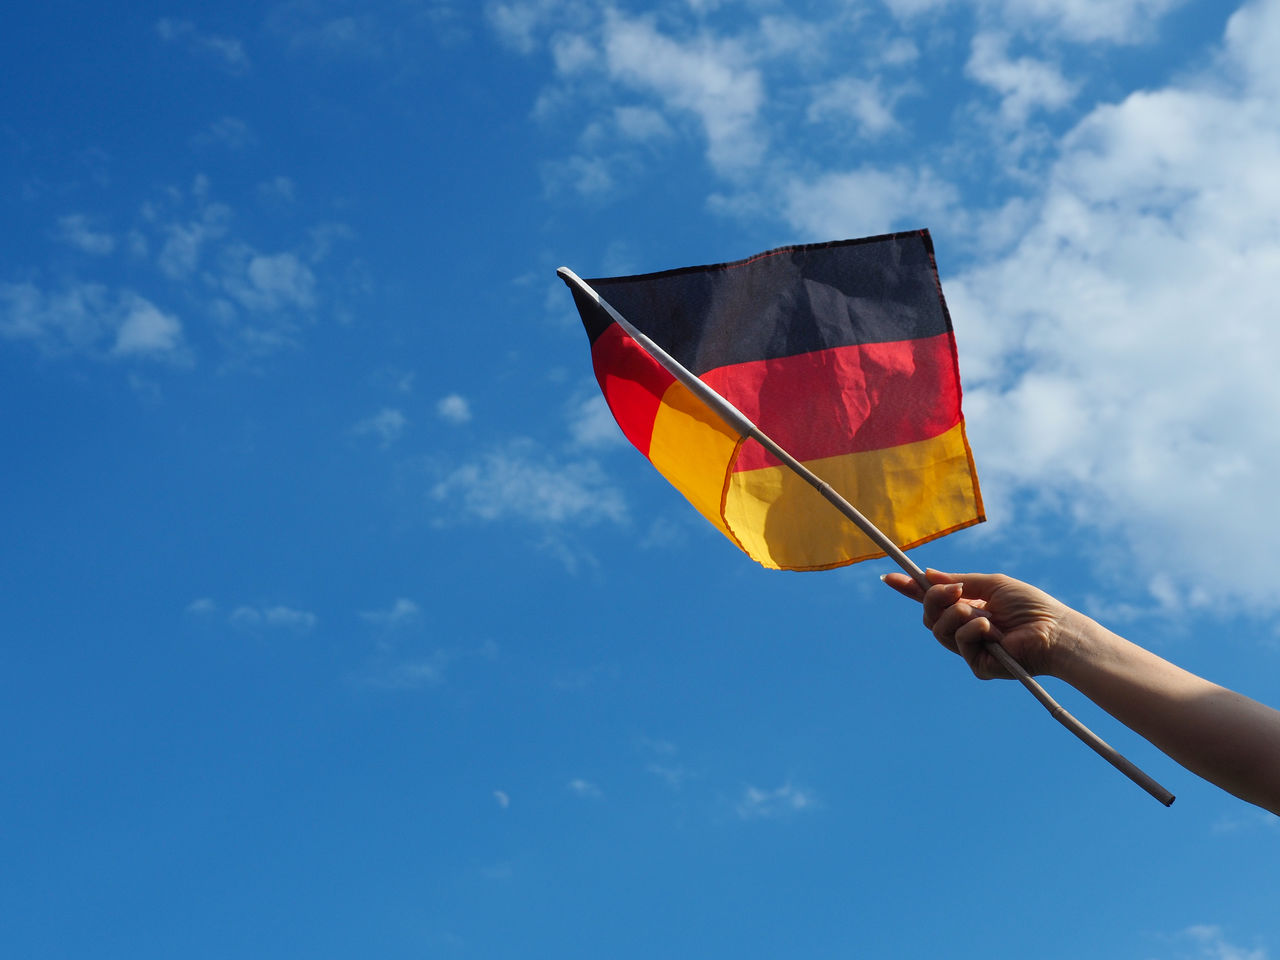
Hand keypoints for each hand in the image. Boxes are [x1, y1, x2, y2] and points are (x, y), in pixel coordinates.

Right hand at [881, 569, 1079, 679]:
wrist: (1056, 631)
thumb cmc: (1031, 606)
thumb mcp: (991, 585)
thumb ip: (959, 581)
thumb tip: (928, 575)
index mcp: (968, 608)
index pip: (933, 601)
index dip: (911, 590)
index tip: (889, 578)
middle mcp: (965, 629)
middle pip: (929, 616)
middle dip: (934, 599)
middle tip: (954, 591)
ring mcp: (971, 649)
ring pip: (938, 631)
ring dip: (955, 615)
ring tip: (979, 612)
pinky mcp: (978, 665)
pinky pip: (960, 644)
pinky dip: (972, 631)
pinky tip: (991, 630)